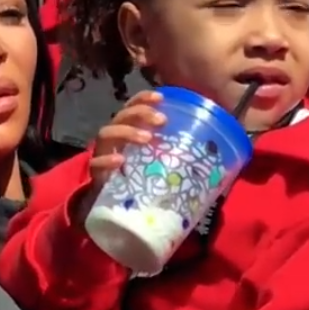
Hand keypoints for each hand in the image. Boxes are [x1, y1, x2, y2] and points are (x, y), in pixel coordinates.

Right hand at [73, 91, 165, 222]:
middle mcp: (114, 139)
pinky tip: (119, 160)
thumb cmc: (143, 181)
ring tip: (146, 139)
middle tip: (161, 121)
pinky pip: (96, 163)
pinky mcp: (95, 175)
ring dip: (127, 132)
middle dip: (140, 113)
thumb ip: (176, 154)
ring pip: (105, 133)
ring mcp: (102, 155)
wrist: (117, 212)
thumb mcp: (161, 163)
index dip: (144, 98)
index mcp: (129, 131)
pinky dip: (106, 160)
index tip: (161, 97)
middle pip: (121, 116)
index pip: (132, 106)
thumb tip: (213, 150)